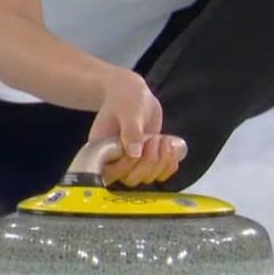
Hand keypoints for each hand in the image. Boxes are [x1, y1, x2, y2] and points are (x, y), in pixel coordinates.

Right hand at [85, 67, 187, 186]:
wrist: (135, 95)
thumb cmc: (125, 98)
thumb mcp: (128, 111)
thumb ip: (131, 131)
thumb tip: (133, 154)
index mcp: (102, 150)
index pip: (110, 173)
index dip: (127, 166)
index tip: (139, 148)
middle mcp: (115, 160)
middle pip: (131, 179)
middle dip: (148, 162)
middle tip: (154, 139)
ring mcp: (132, 162)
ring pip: (147, 178)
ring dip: (161, 161)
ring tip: (162, 139)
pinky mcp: (147, 160)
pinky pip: (159, 174)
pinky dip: (169, 165)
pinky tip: (171, 149)